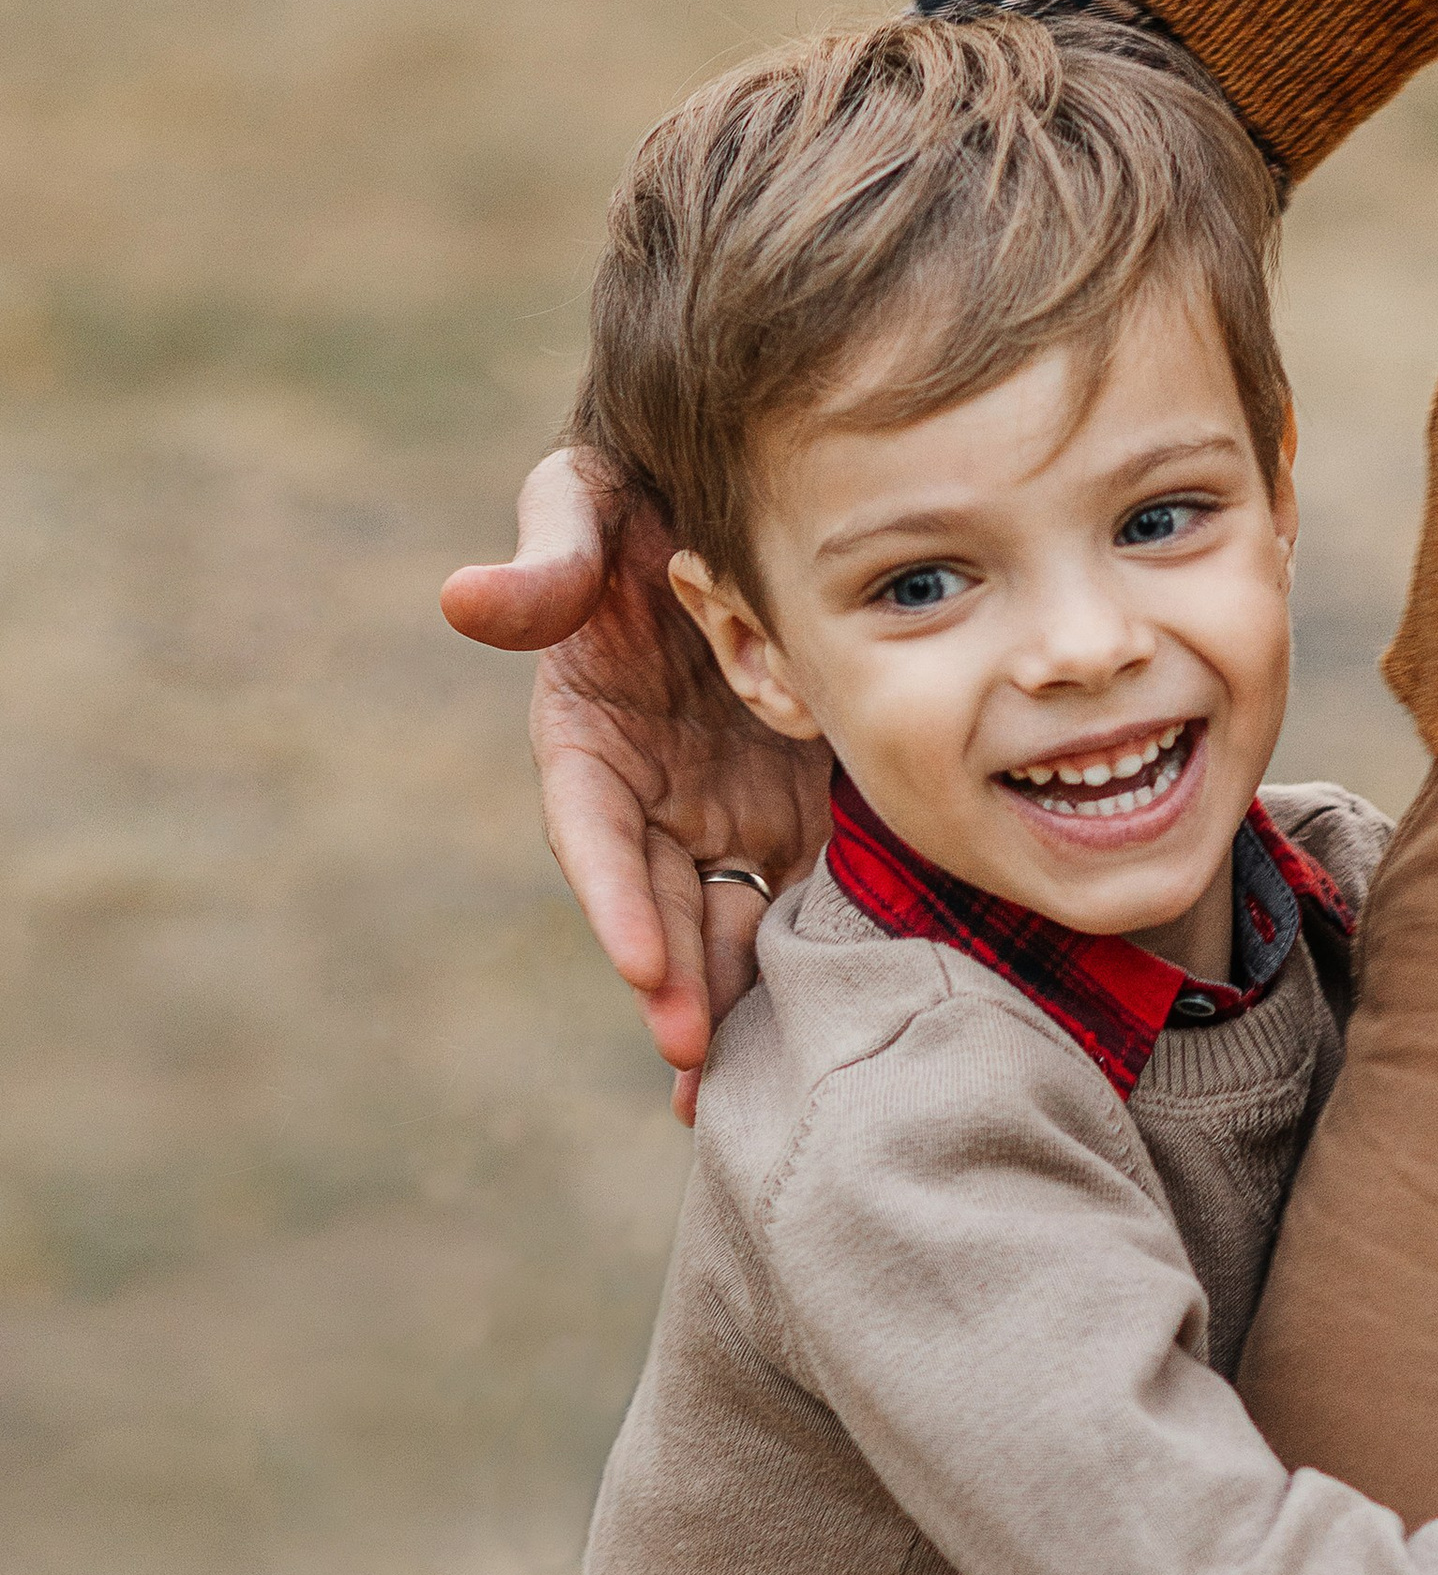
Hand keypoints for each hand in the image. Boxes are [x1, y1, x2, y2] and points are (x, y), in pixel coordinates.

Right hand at [441, 448, 830, 1119]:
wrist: (740, 491)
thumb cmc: (643, 486)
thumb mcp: (585, 494)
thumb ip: (547, 552)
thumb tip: (466, 598)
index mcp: (588, 733)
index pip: (594, 831)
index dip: (616, 900)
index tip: (643, 963)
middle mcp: (649, 790)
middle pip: (660, 902)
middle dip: (676, 982)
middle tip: (696, 1058)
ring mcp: (720, 809)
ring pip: (725, 922)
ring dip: (732, 1002)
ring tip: (746, 1088)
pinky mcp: (788, 812)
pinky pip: (799, 899)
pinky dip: (807, 968)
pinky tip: (834, 1037)